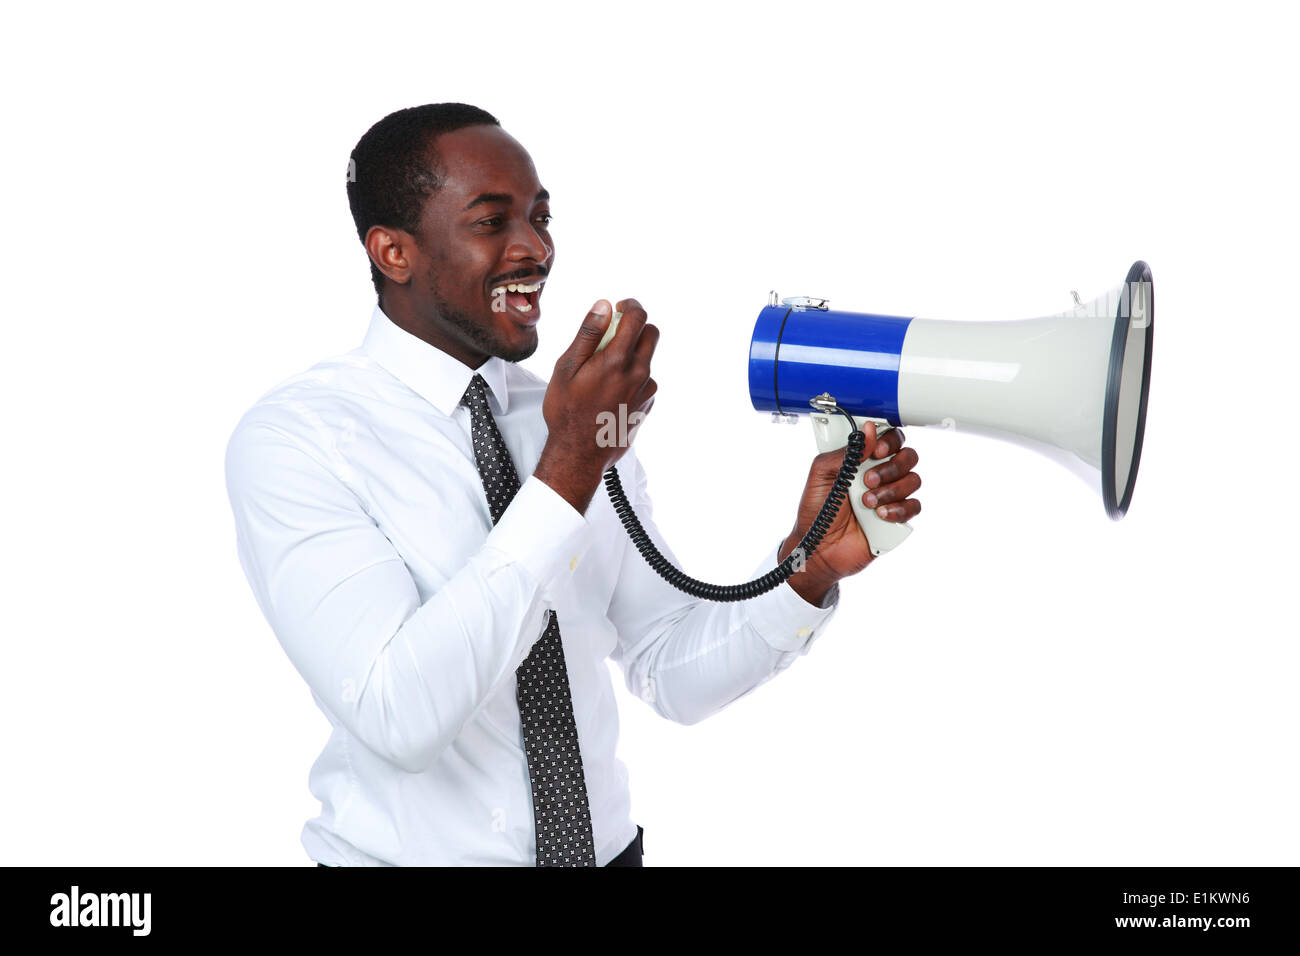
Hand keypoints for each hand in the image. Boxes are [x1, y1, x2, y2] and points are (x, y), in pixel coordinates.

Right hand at [536, 298, 658, 512]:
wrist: (579, 454)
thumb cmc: (567, 411)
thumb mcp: (567, 367)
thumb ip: (588, 334)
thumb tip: (604, 306)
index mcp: (618, 360)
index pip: (638, 318)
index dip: (630, 306)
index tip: (619, 307)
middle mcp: (639, 374)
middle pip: (651, 334)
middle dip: (635, 326)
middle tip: (613, 334)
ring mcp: (646, 390)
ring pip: (647, 358)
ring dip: (631, 354)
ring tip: (603, 372)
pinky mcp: (647, 404)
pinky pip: (645, 379)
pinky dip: (631, 375)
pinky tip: (609, 391)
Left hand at [777, 423, 920, 603]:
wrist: (818, 547)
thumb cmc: (817, 511)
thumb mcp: (821, 474)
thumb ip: (845, 452)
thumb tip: (867, 432)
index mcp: (863, 460)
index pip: (889, 438)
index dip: (889, 440)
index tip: (876, 450)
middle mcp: (881, 475)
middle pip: (908, 456)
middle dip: (890, 467)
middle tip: (867, 480)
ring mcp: (891, 496)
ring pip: (913, 480)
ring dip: (891, 490)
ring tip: (867, 502)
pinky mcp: (897, 518)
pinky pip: (914, 507)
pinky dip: (898, 509)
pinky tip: (880, 515)